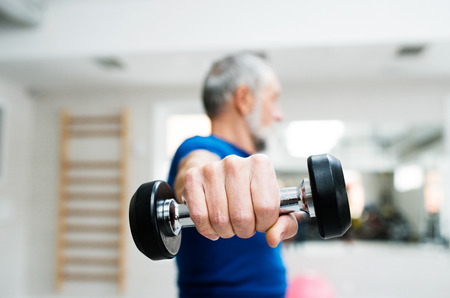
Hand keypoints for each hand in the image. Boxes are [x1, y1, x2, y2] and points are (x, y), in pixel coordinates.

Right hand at [182, 154, 297, 246]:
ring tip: (229, 223)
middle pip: (242, 217)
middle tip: (243, 224)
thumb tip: (273, 238)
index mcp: (261, 164)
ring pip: (220, 219)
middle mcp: (235, 163)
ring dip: (225, 231)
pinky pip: (199, 216)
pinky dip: (206, 229)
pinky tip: (213, 225)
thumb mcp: (276, 208)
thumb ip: (284, 225)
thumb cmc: (251, 194)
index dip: (264, 224)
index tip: (260, 221)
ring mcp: (212, 168)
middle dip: (244, 230)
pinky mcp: (193, 177)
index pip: (266, 208)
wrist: (221, 177)